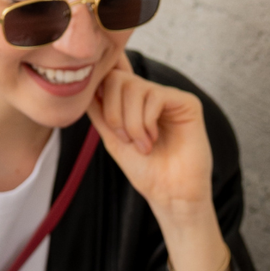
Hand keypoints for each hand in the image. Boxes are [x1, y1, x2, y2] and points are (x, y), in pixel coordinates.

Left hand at [87, 61, 213, 218]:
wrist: (170, 194)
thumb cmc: (145, 171)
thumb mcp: (112, 138)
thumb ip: (98, 111)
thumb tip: (83, 84)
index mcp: (133, 102)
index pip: (109, 76)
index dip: (100, 94)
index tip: (109, 125)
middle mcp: (150, 95)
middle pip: (117, 78)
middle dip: (113, 113)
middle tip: (124, 139)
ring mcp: (168, 97)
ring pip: (135, 87)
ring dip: (132, 123)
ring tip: (142, 146)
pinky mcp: (186, 102)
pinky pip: (155, 96)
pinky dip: (148, 122)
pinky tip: (154, 140)